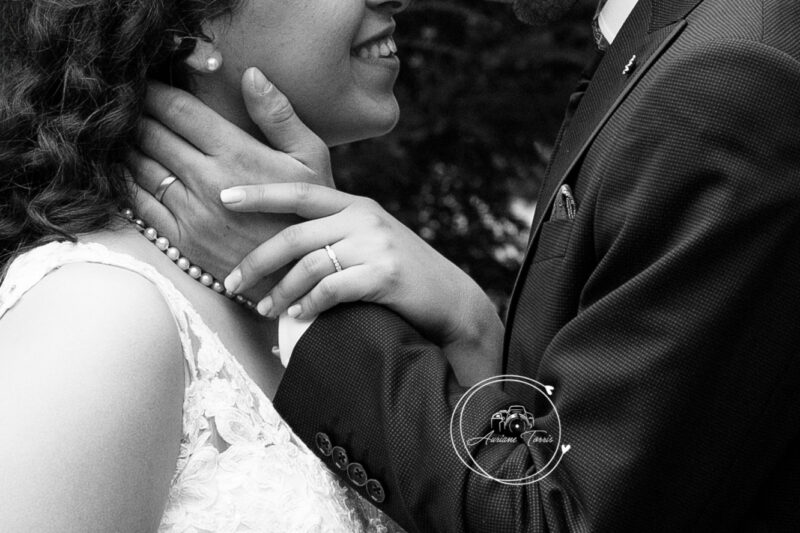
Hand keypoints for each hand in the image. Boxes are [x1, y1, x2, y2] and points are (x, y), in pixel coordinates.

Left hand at [128, 68, 332, 279]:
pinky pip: (139, 204)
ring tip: (120, 133)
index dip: (154, 91)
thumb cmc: (310, 212)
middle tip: (125, 104)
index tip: (142, 81)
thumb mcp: (310, 159)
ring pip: (140, 166)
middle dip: (135, 114)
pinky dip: (126, 183)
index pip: (179, 110)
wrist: (302, 274)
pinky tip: (124, 171)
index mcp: (236, 154)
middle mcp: (207, 180)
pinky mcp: (181, 240)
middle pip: (152, 134)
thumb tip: (251, 75)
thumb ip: (279, 115)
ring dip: (126, 146)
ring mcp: (191, 212)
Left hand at [221, 183, 503, 383]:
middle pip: (295, 234)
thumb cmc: (401, 275)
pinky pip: (332, 288)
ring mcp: (377, 244)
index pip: (300, 191)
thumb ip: (335, 233)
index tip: (225, 197)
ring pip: (309, 265)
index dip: (260, 193)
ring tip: (264, 311)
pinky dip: (309, 304)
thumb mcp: (371, 240)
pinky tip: (298, 316)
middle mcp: (365, 218)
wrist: (451, 300)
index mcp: (357, 205)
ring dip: (280, 292)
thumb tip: (283, 248)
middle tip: (232, 284)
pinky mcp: (385, 273)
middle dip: (256, 261)